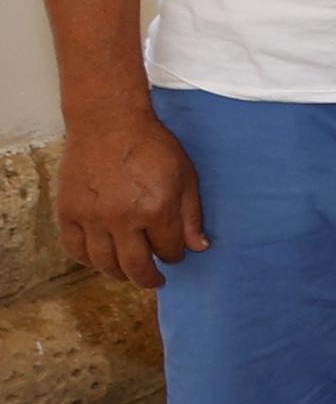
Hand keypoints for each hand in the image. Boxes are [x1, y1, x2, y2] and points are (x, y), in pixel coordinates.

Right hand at [63, 113, 206, 284]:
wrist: (108, 123)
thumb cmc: (152, 146)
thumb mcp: (185, 176)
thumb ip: (191, 215)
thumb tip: (199, 248)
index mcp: (157, 209)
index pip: (169, 250)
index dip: (174, 255)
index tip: (175, 254)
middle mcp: (123, 218)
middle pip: (136, 266)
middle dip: (149, 278)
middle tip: (154, 280)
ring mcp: (93, 217)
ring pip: (105, 263)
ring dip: (119, 274)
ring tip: (128, 274)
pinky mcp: (69, 213)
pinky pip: (76, 250)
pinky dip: (88, 260)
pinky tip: (100, 259)